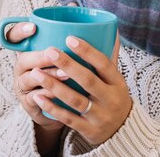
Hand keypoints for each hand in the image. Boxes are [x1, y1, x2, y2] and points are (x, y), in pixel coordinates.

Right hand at [8, 21, 64, 132]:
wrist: (58, 107)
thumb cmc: (61, 73)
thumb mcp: (61, 54)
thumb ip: (66, 36)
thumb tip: (77, 9)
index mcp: (26, 50)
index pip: (14, 36)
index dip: (20, 31)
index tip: (33, 27)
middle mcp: (22, 68)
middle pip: (23, 59)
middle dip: (40, 57)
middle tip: (55, 53)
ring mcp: (23, 86)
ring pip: (29, 80)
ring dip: (48, 77)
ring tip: (66, 74)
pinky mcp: (28, 104)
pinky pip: (33, 100)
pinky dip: (45, 97)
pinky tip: (58, 95)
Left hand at [28, 30, 131, 145]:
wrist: (124, 132)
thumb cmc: (114, 97)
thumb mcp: (116, 79)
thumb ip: (110, 56)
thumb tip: (110, 28)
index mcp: (117, 83)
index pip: (104, 63)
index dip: (87, 51)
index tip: (69, 38)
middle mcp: (110, 99)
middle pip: (88, 80)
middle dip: (67, 65)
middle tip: (49, 51)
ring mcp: (100, 116)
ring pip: (75, 100)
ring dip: (54, 86)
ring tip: (36, 73)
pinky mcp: (89, 130)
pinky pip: (68, 118)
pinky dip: (52, 107)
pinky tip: (38, 96)